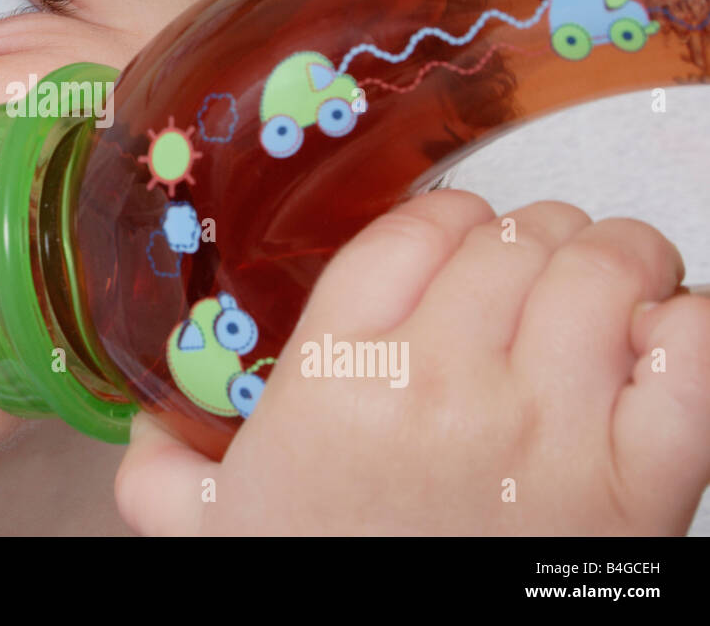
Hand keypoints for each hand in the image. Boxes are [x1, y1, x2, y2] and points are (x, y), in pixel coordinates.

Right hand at [114, 189, 709, 534]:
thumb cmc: (331, 578)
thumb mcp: (216, 535)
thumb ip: (163, 477)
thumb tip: (143, 429)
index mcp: (340, 380)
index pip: (417, 229)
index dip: (448, 220)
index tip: (455, 244)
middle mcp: (444, 386)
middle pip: (515, 236)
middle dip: (529, 240)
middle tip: (527, 275)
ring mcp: (549, 427)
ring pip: (606, 265)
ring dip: (613, 263)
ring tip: (601, 292)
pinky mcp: (644, 479)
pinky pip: (694, 345)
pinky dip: (685, 325)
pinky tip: (654, 345)